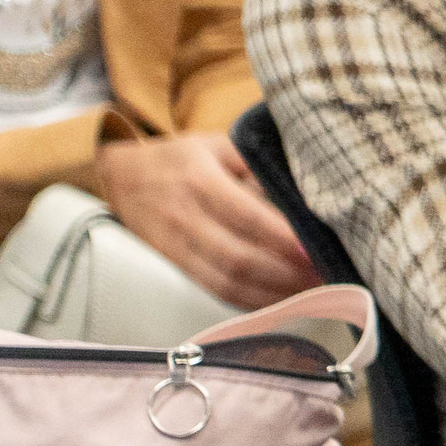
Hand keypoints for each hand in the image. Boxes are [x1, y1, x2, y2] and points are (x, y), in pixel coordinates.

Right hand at [94, 132, 313, 309]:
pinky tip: (278, 300)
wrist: (121, 176)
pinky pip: (214, 290)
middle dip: (285, 274)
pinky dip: (249, 301)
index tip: (314, 250)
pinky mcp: (175, 266)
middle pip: (237, 258)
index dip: (281, 238)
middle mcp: (185, 218)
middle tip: (324, 276)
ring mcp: (177, 247)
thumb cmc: (181, 158)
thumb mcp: (219, 145)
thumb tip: (303, 190)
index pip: (246, 216)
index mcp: (200, 181)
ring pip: (226, 282)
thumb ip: (257, 164)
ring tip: (311, 292)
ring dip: (271, 293)